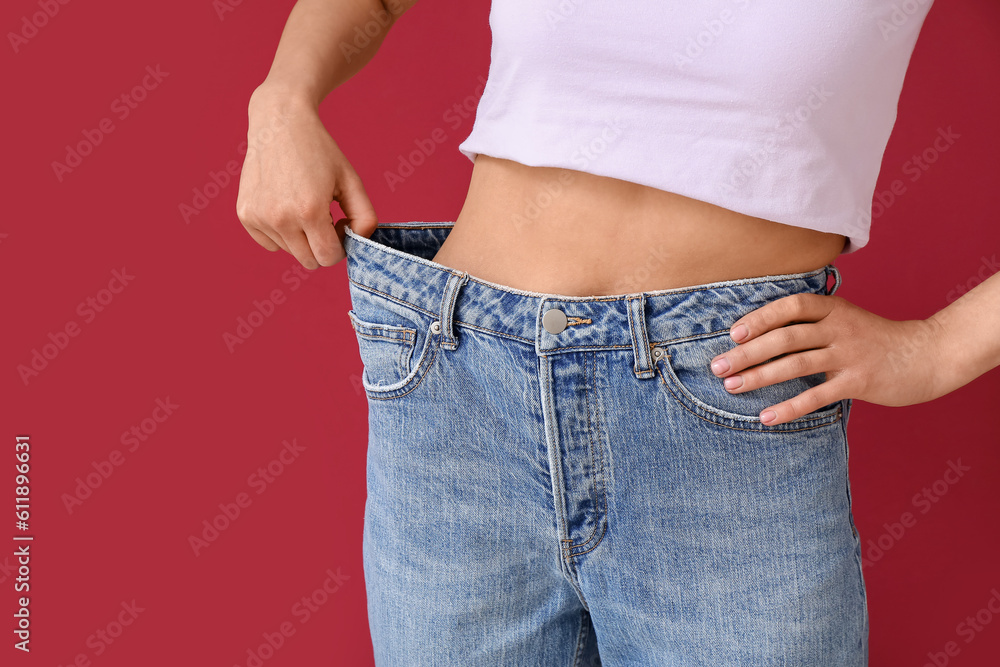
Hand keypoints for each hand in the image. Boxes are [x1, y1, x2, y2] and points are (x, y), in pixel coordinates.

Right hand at [236, 82, 377, 269]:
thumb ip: (365, 216)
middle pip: (309, 261)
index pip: (328, 257)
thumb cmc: (319, 151)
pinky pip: (269, 243)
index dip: (340, 246)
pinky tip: (284, 205)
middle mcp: (280, 218)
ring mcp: (259, 217)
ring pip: (289, 252)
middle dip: (321, 245)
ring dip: (301, 238)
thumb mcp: (351, 180)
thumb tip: (359, 242)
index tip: (339, 225)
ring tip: (302, 205)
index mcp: (309, 211)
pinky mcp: (245, 214)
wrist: (279, 122)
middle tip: (324, 217)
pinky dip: (280, 233)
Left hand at [708, 293, 951, 424]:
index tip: (733, 333)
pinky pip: (817, 396)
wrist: (927, 355)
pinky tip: (766, 416)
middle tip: (717, 367)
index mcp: (833, 308)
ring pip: (796, 364)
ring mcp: (849, 354)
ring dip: (759, 377)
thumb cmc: (875, 339)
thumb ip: (811, 323)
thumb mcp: (845, 320)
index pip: (790, 306)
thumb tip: (761, 336)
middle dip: (747, 353)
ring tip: (732, 388)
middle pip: (785, 337)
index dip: (760, 318)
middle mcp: (839, 327)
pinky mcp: (858, 381)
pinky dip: (788, 407)